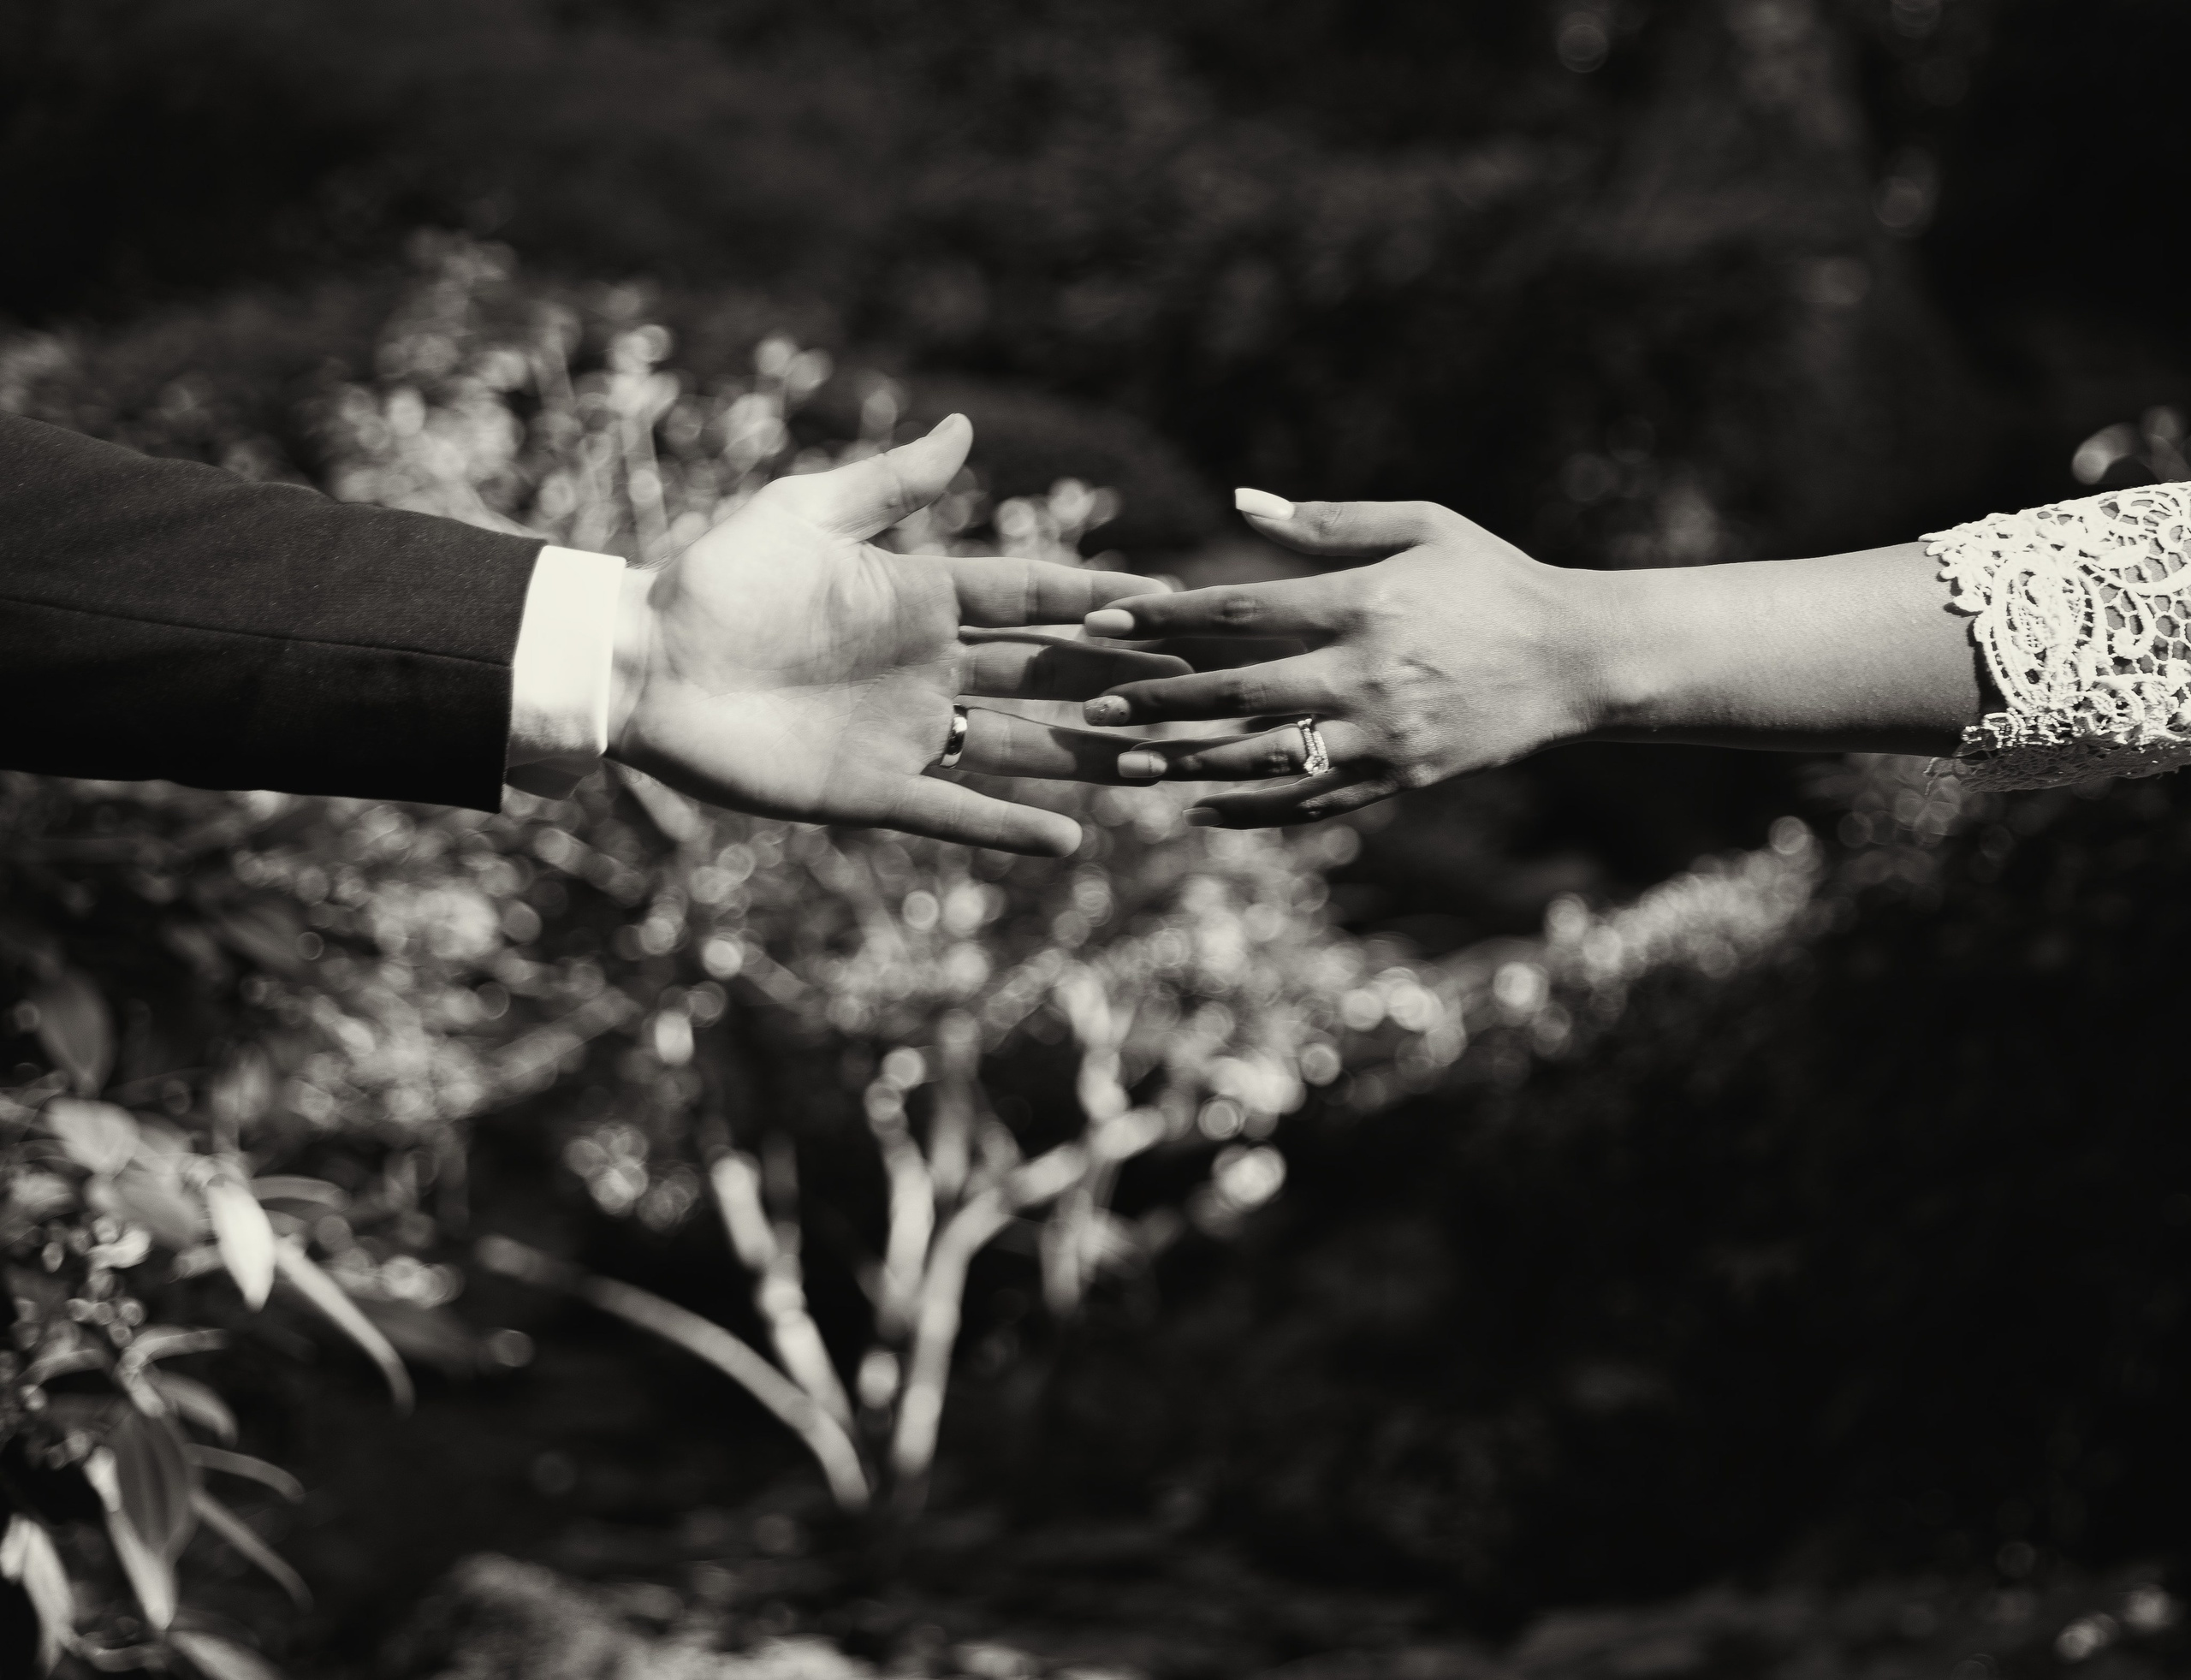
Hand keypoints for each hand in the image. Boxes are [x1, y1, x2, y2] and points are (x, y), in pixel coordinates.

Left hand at [608, 416, 1186, 855]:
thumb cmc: (714, 579)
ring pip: (1021, 746)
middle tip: (1198, 683)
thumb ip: (889, 483)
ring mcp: (907, 731)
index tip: (1170, 598)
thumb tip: (964, 427)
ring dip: (1090, 756)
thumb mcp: (802, 515)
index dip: (1100, 598)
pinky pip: (953, 812)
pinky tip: (1071, 839)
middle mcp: (930, 666)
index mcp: (922, 596)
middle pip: (1047, 674)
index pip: (1033, 597)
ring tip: (1159, 762)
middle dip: (1119, 678)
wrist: (643, 663)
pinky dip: (1007, 829)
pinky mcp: (871, 790)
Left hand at [1075, 493, 1596, 826]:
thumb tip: (1239, 500)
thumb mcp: (1421, 526)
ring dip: (1190, 766)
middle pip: (1239, 693)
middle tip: (1095, 710)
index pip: (1242, 610)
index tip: (1104, 622)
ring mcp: (1382, 735)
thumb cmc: (1489, 579)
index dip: (1167, 618)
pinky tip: (1200, 812)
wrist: (1572, 660)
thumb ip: (1326, 520)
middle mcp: (1367, 674)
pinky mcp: (1398, 778)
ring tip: (1129, 768)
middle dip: (1160, 703)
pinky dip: (1253, 812)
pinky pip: (1312, 804)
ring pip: (1266, 759)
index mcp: (1365, 604)